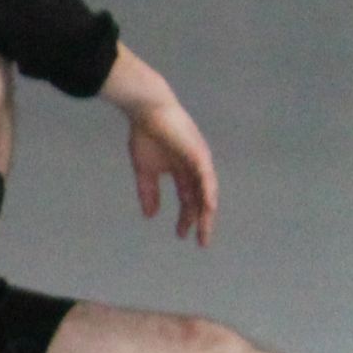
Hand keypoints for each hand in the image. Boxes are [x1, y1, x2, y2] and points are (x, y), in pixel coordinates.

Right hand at [127, 96, 220, 244]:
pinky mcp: (199, 155)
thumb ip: (148, 192)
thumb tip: (150, 215)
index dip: (185, 218)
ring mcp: (199, 162)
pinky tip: (208, 208)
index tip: (181, 236)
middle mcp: (195, 169)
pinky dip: (208, 193)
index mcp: (182, 171)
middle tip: (201, 241)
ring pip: (207, 192)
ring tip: (205, 229)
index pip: (188, 199)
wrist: (147, 111)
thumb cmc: (146, 135)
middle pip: (201, 200)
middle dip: (201, 221)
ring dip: (207, 212)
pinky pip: (206, 178)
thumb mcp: (144, 170)